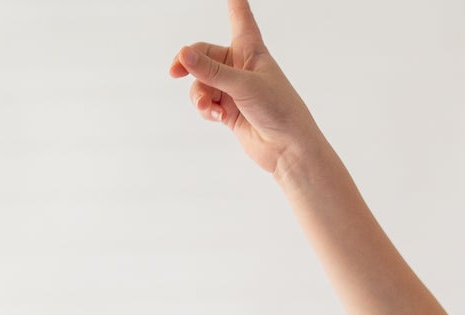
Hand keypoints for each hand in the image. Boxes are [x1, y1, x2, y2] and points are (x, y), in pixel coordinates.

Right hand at [168, 0, 321, 175]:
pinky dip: (205, 108)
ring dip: (198, 93)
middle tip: (175, 71)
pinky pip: (205, 102)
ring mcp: (233, 89)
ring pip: (201, 82)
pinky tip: (215, 116)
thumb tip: (182, 54)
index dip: (234, 2)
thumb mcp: (243, 85)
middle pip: (203, 54)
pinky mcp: (228, 110)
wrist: (289, 149)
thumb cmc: (279, 110)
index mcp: (251, 50)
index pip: (239, 18)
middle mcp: (240, 66)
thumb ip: (211, 70)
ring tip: (206, 106)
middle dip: (189, 64)